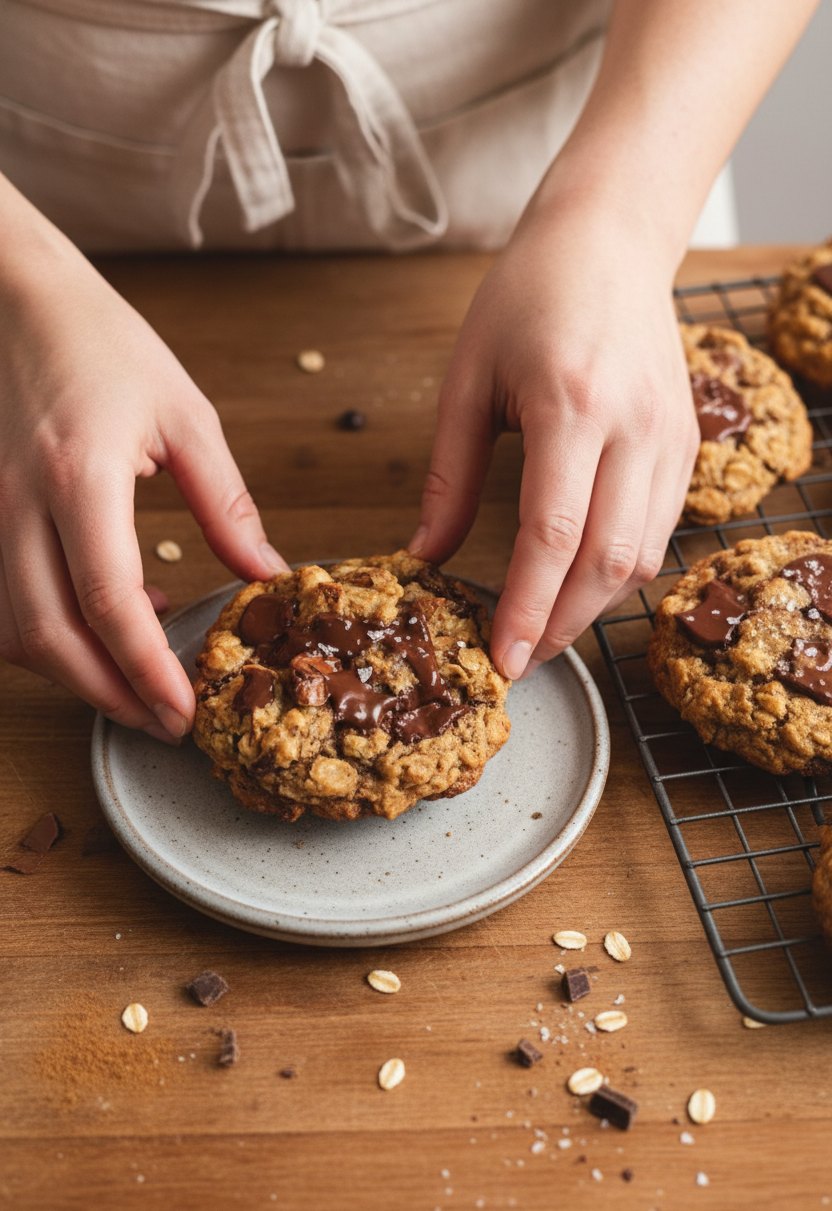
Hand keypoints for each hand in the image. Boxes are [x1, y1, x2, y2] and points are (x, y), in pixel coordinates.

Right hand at [0, 204, 286, 739]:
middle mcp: (16, 503)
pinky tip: (103, 621)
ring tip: (140, 679)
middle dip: (107, 696)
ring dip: (73, 672)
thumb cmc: (102, 342)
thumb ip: (225, 503)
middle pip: (48, 637)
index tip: (184, 710)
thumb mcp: (185, 415)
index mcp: (78, 474)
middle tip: (163, 722)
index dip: (147, 670)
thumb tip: (264, 573)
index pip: (108, 602)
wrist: (14, 297)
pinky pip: (2, 599)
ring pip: (13, 630)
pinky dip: (48, 633)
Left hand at [409, 201, 699, 678]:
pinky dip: (621, 570)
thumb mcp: (466, 379)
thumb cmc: (527, 296)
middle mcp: (634, 426)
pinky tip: (582, 582)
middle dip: (561, 624)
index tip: (503, 658)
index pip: (553, 534)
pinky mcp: (688, 443)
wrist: (609, 240)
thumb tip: (426, 554)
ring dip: (593, 607)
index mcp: (571, 403)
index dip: (527, 606)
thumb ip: (448, 476)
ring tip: (545, 628)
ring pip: (642, 556)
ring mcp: (672, 436)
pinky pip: (662, 530)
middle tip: (520, 659)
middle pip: (606, 560)